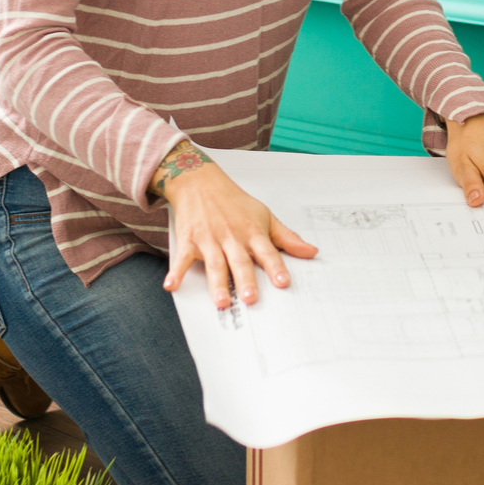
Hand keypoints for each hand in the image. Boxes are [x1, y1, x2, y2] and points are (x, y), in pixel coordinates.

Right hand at [158, 162, 317, 307]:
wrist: (201, 183)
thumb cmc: (235, 203)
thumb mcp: (265, 216)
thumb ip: (287, 238)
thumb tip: (311, 252)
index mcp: (252, 232)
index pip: (267, 252)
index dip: (276, 267)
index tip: (283, 282)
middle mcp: (231, 237)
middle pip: (240, 261)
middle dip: (245, 279)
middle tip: (250, 298)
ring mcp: (209, 239)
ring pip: (214, 264)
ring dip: (217, 283)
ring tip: (222, 301)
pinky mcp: (189, 240)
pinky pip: (182, 258)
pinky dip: (176, 272)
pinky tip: (172, 286)